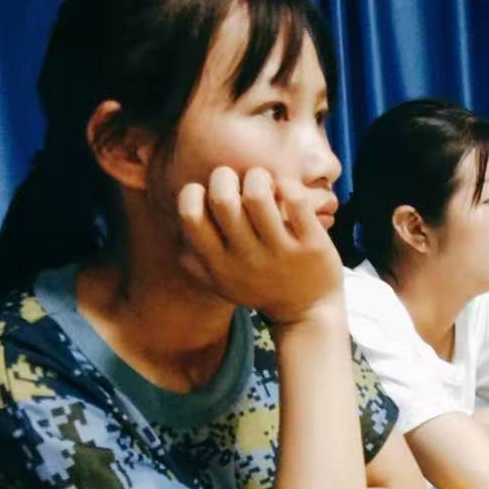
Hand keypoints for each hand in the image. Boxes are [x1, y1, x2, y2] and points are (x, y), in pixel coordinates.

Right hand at [176, 167, 343, 324]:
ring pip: (258, 196)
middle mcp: (247, 258)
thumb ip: (197, 263)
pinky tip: (285, 190)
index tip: (207, 192)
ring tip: (262, 181)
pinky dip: (288, 185)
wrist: (309, 312)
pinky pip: (296, 201)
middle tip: (236, 179)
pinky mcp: (312, 244)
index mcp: (220, 264)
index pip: (191, 218)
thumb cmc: (262, 289)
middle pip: (223, 199)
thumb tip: (176, 235)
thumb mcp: (224, 284)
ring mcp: (281, 251)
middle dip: (225, 176)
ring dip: (257, 177)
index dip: (193, 193)